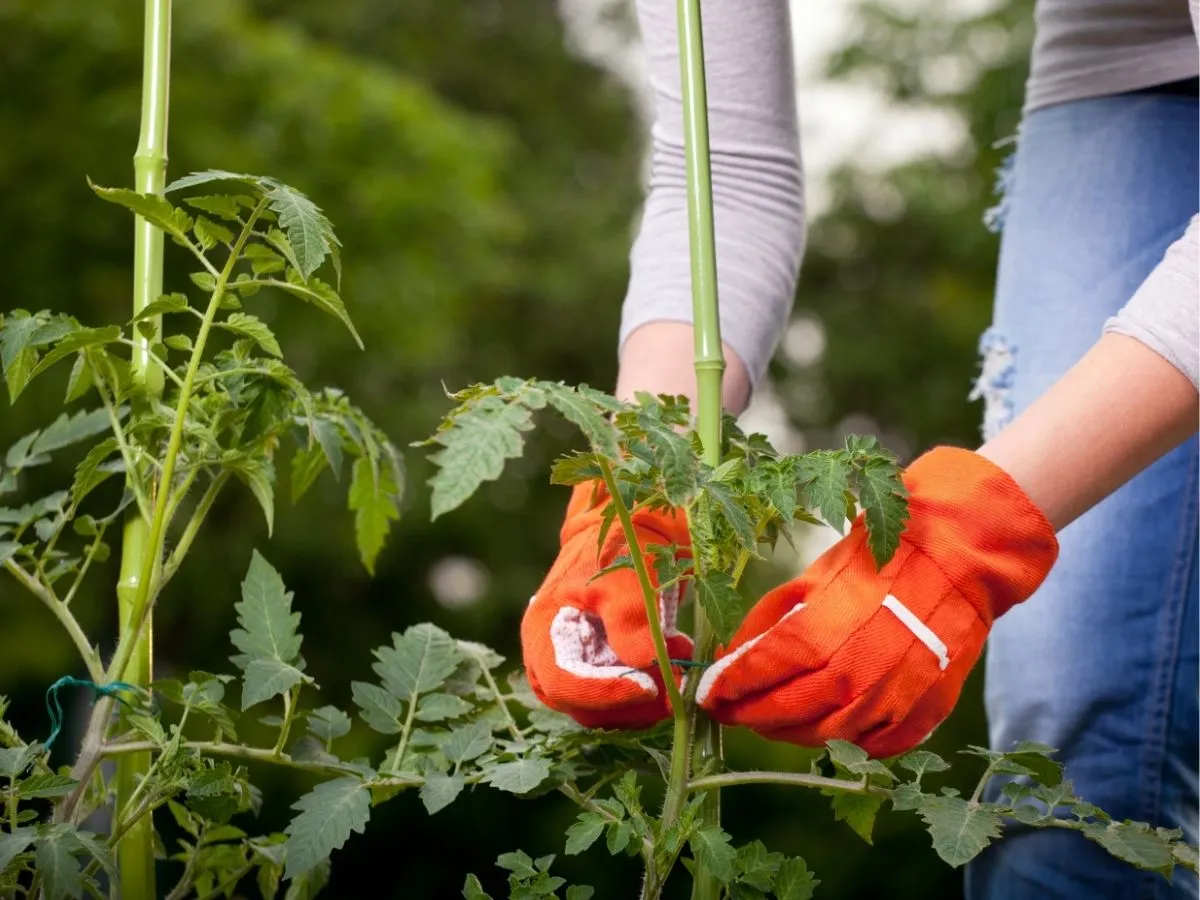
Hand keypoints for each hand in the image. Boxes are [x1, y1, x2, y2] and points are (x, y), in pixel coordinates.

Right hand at [521, 481, 692, 728]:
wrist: (637, 528)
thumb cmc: (624, 546)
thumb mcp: (627, 576)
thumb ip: (630, 619)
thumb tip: (642, 665)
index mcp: (543, 631)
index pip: (562, 683)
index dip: (602, 693)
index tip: (647, 686)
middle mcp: (553, 657)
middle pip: (581, 706)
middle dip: (629, 702)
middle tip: (673, 683)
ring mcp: (579, 666)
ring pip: (604, 709)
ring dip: (645, 698)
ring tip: (679, 659)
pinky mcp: (605, 669)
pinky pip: (623, 697)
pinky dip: (652, 688)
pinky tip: (677, 657)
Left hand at [696, 447, 1057, 757]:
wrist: (955, 561)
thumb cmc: (877, 561)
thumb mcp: (811, 578)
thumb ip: (767, 621)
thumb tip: (730, 656)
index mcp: (820, 634)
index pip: (759, 675)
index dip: (728, 689)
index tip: (708, 696)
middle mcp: (853, 675)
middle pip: (786, 713)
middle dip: (751, 715)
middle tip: (732, 712)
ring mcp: (889, 701)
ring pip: (825, 735)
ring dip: (790, 731)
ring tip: (772, 719)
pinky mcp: (921, 715)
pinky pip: (872, 746)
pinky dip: (845, 740)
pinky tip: (827, 724)